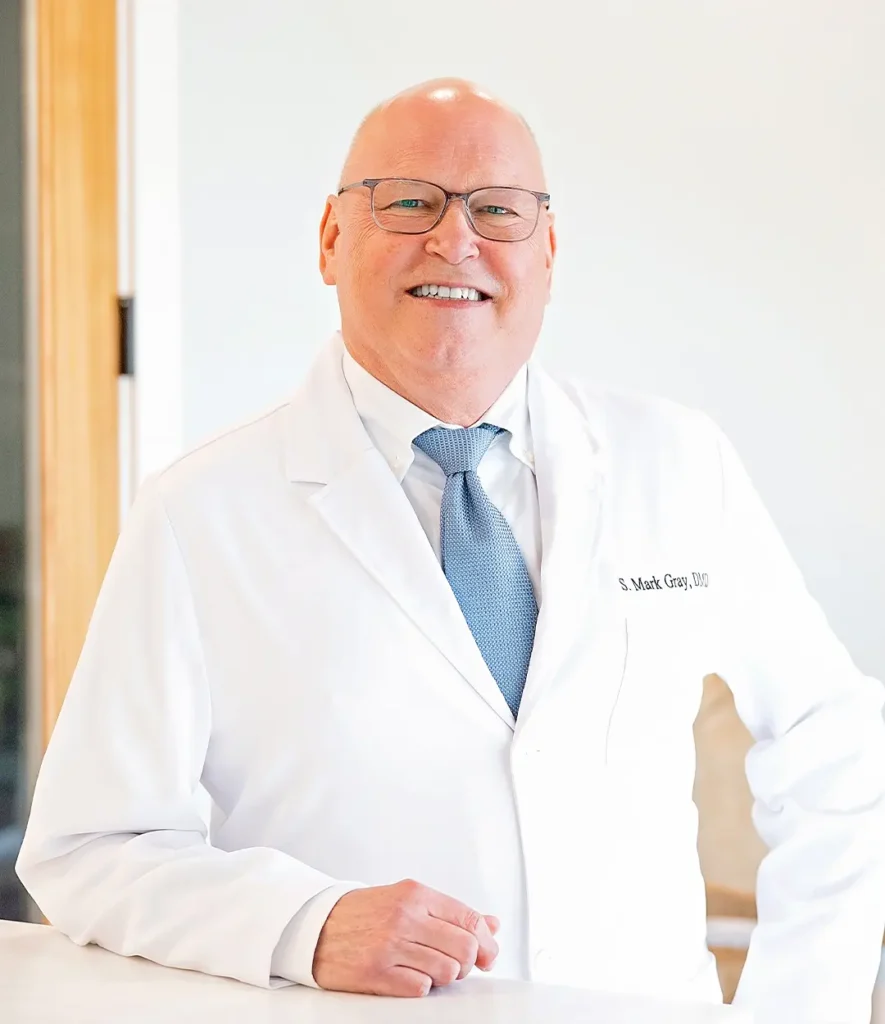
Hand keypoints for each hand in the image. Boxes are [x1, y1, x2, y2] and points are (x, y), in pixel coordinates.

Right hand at [312, 878, 499, 996]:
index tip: (487, 953)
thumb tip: (491, 925)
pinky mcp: (376, 972)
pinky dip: (421, 986)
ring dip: (444, 977)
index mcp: (415, 894)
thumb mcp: (408, 899)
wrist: (315, 926)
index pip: (469, 918)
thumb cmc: (362, 913)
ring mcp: (390, 945)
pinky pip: (420, 988)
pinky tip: (409, 975)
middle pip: (464, 948)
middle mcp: (405, 916)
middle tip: (457, 965)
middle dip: (467, 963)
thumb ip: (450, 912)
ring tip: (430, 969)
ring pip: (447, 971)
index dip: (486, 941)